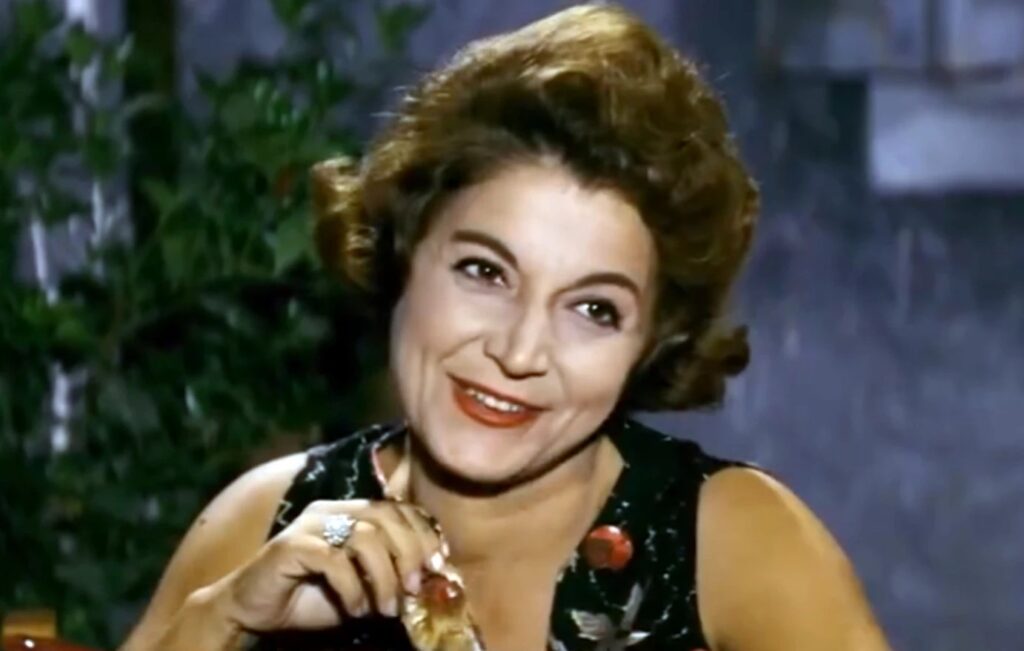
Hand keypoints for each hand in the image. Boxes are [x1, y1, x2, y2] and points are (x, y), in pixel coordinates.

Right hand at [215, 499, 443, 631]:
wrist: (255, 612)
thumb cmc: (312, 599)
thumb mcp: (362, 588)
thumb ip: (390, 577)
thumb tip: (431, 581)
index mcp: (350, 511)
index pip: (397, 508)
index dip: (422, 533)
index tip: (438, 564)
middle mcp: (331, 509)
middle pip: (385, 516)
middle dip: (409, 552)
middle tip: (415, 588)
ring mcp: (309, 524)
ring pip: (364, 536)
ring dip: (383, 576)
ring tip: (387, 607)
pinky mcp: (290, 545)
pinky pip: (332, 559)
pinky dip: (352, 587)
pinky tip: (357, 610)